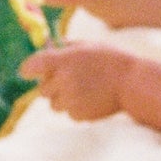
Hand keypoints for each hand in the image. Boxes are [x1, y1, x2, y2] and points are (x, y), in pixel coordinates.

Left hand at [20, 41, 134, 119]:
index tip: (28, 72)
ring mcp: (70, 99)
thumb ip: (68, 46)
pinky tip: (92, 99)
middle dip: (52, 86)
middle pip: (42, 89)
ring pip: (54, 104)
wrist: (132, 82)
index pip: (30, 67)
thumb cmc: (112, 60)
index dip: (28, 70)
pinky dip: (77, 109)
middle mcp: (63, 80)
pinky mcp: (79, 114)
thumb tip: (53, 46)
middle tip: (69, 81)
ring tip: (84, 91)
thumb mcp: (89, 45)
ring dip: (63, 99)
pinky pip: (69, 113)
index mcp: (63, 60)